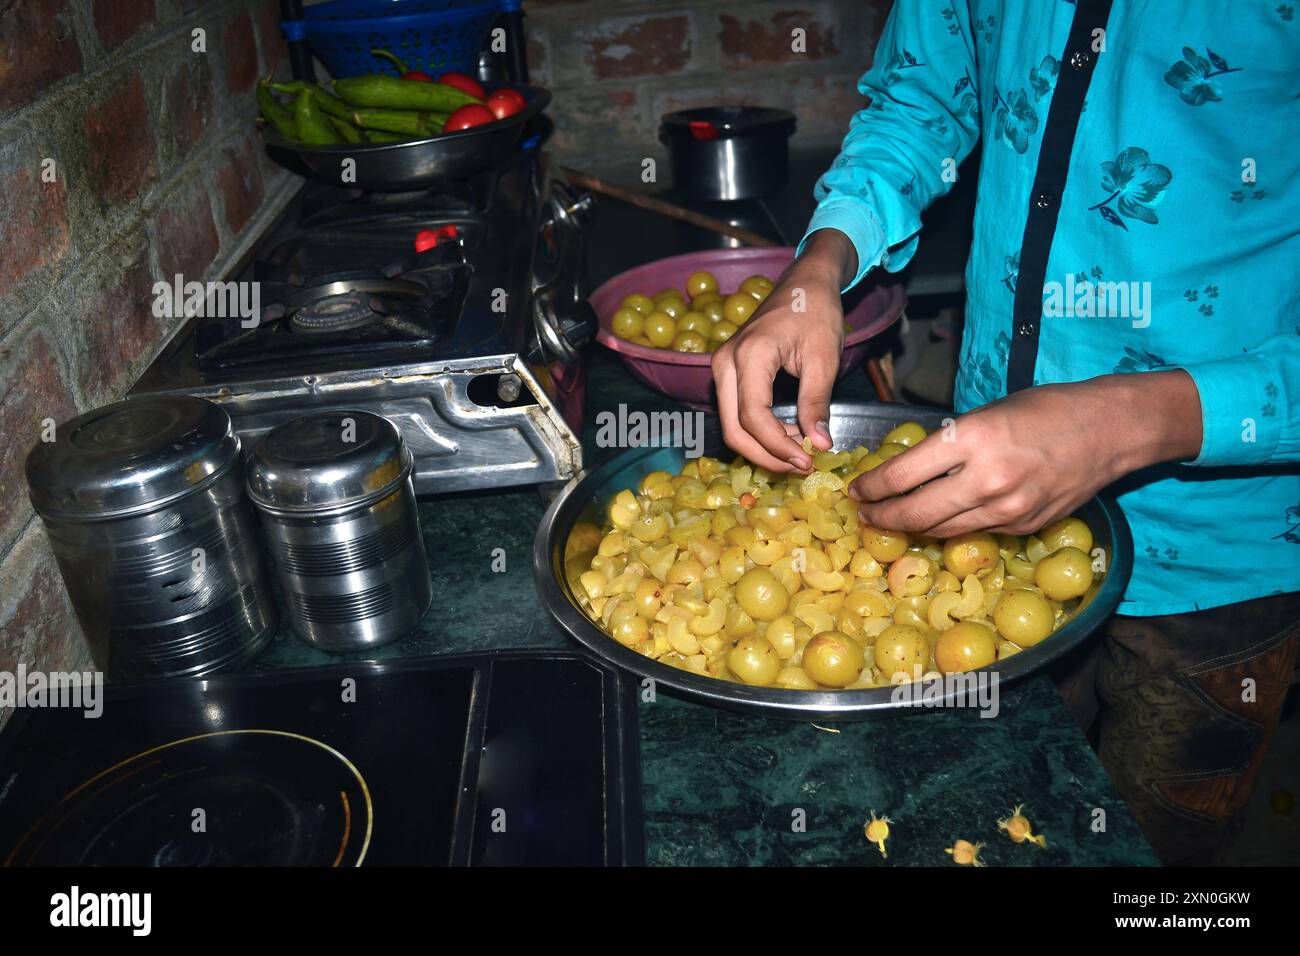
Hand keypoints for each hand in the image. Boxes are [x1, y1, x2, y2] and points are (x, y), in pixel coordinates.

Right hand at [711, 230, 857, 472]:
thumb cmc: (816, 312)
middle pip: (733, 428)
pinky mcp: (727, 371)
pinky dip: (758, 431)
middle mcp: (726, 362)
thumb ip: (817, 404)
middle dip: (766, 455)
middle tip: (801, 466)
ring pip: (731, 423)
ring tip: (798, 452)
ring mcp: (722, 367)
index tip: (808, 461)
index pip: (754, 417)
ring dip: (761, 446)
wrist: (804, 283)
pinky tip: (786, 434)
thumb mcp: (824, 359)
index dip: (778, 447)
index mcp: (750, 355)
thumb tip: (819, 446)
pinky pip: (735, 411)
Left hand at [849, 372, 1202, 536]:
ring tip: (889, 520)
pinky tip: (934, 520)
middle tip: (863, 514)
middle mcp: (986, 480)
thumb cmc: (1045, 410)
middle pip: (914, 513)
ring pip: (940, 530)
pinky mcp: (1021, 528)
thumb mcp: (985, 414)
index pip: (902, 476)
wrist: (1109, 431)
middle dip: (881, 516)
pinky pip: (971, 531)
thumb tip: (904, 469)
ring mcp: (1006, 510)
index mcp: (971, 440)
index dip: (871, 487)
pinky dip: (947, 527)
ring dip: (910, 527)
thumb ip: (947, 444)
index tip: (856, 490)